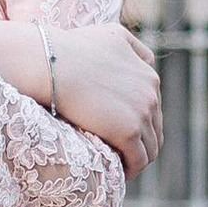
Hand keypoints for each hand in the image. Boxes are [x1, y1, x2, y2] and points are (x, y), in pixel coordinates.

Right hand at [52, 23, 161, 178]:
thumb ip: (134, 47)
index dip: (138, 122)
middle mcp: (151, 93)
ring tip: (119, 165)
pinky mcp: (129, 131)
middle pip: (155, 129)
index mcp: (149, 75)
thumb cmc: (71, 48)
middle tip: (120, 152)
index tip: (121, 131)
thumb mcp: (112, 34)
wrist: (51, 63)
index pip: (153, 108)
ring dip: (137, 158)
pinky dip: (131, 169)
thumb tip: (148, 61)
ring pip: (150, 147)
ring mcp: (142, 113)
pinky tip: (118, 172)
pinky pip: (138, 159)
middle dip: (140, 142)